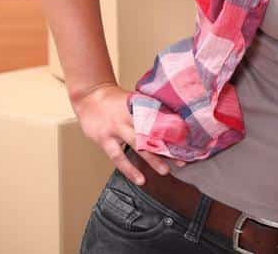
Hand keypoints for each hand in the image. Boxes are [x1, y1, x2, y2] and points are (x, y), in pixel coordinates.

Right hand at [71, 83, 185, 185]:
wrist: (89, 97)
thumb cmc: (115, 99)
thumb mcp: (134, 99)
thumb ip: (150, 109)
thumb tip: (173, 119)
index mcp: (139, 106)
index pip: (160, 117)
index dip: (174, 128)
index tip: (188, 138)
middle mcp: (129, 117)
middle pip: (152, 132)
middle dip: (168, 145)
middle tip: (183, 158)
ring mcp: (116, 129)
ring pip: (137, 146)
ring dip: (152, 159)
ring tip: (165, 171)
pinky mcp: (105, 140)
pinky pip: (118, 157)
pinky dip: (130, 169)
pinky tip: (140, 179)